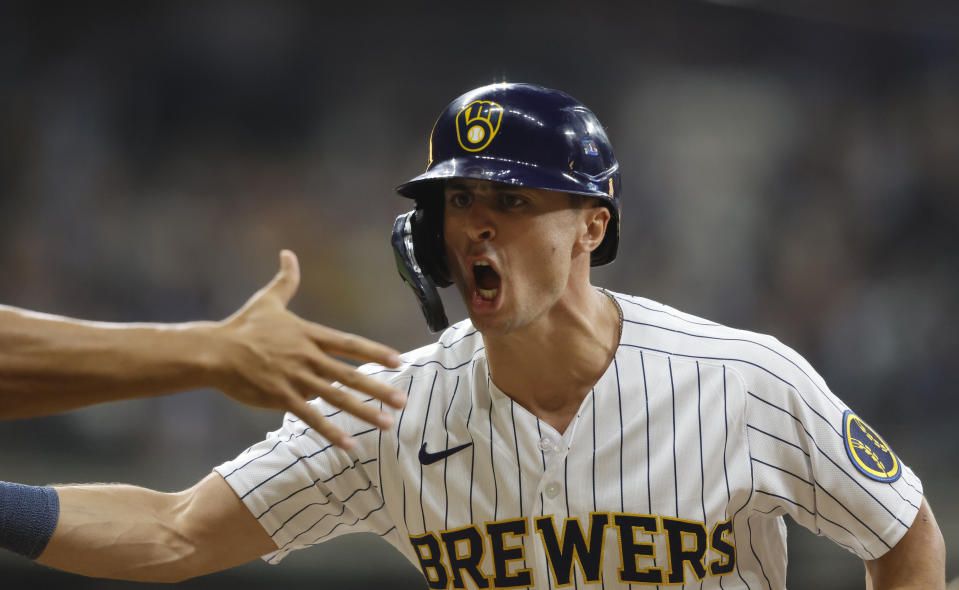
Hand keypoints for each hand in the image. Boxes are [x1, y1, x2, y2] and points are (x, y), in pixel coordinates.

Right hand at [209, 250, 404, 448]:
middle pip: (350, 374)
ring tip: (386, 424)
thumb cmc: (242, 326)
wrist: (214, 351)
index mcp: (309, 334)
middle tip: (402, 401)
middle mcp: (308, 356)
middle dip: (379, 388)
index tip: (399, 361)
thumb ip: (286, 279)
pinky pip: (310, 416)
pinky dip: (330, 431)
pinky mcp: (280, 396)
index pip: (350, 344)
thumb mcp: (268, 299)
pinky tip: (348, 445)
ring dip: (363, 412)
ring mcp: (295, 377)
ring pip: (336, 397)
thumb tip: (288, 253)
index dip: (376, 352)